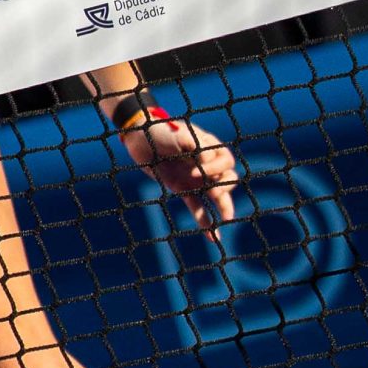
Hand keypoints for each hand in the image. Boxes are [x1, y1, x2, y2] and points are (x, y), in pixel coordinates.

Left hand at [120, 114, 236, 235]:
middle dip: (225, 186)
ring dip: (224, 206)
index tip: (198, 169)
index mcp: (208, 146)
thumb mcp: (178, 134)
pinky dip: (205, 221)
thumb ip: (195, 145)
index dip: (215, 167)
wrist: (139, 138)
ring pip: (217, 195)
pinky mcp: (184, 189)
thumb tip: (209, 161)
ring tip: (227, 219)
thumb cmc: (160, 130)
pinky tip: (213, 237)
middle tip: (214, 192)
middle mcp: (206, 164)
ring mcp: (196, 178)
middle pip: (228, 177)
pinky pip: (198, 207)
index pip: (225, 159)